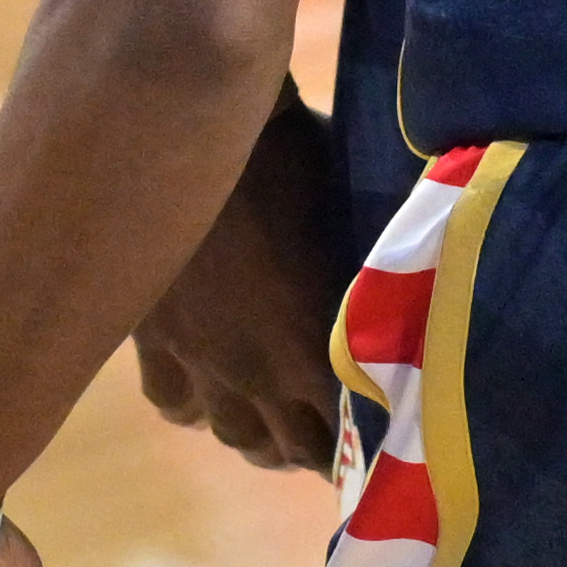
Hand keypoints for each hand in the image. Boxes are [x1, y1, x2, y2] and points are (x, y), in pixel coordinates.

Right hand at [131, 85, 347, 470]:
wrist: (192, 119)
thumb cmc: (294, 153)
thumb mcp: (352, 213)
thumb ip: (369, 268)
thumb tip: (414, 278)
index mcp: (313, 342)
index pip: (346, 431)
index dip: (365, 443)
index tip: (385, 441)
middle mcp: (254, 368)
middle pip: (286, 447)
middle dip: (315, 447)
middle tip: (332, 433)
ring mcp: (197, 357)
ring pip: (229, 433)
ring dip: (256, 433)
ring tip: (276, 422)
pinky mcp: (152, 336)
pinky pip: (171, 401)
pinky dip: (194, 406)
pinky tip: (209, 391)